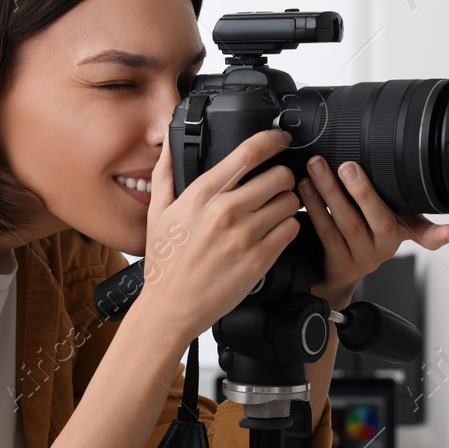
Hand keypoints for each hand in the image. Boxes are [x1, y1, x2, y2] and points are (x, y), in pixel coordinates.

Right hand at [136, 129, 300, 343]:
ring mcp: (245, 236)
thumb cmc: (165, 262)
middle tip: (277, 185)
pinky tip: (274, 232)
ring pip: (289, 202)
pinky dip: (287, 228)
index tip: (280, 140)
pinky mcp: (259, 260)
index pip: (248, 153)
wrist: (170, 307)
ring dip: (287, 203)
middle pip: (279, 175)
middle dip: (282, 177)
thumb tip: (170, 142)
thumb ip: (166, 172)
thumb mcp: (158, 212)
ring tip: (275, 210)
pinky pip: (290, 230)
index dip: (272, 140)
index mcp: (202, 195)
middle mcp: (226, 212)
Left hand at [299, 156, 448, 310]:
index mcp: (399, 233)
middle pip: (379, 219)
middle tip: (346, 166)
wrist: (335, 275)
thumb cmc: (360, 235)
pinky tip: (305, 191)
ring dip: (330, 194)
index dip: (438, 233)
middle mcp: (384, 249)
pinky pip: (327, 235)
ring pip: (348, 224)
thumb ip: (396, 200)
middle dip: (363, 191)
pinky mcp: (339, 265)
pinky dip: (315, 209)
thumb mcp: (383, 220)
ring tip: (316, 170)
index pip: (423, 232)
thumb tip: (407, 175)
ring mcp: (362, 259)